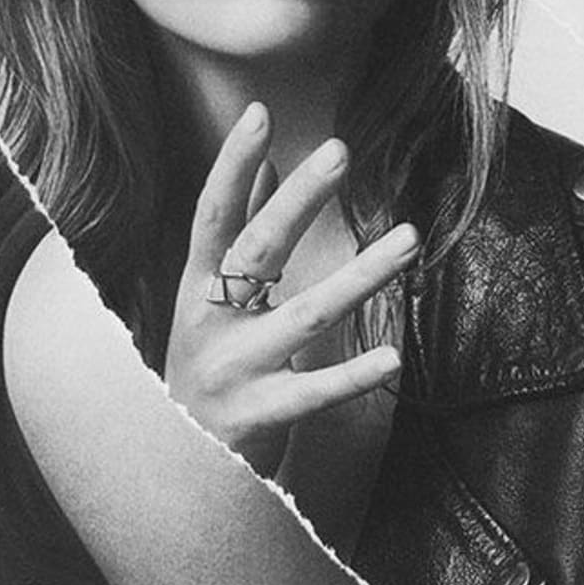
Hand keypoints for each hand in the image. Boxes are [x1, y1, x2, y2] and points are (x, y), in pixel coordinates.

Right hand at [163, 102, 419, 474]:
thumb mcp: (211, 302)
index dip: (233, 164)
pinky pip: (314, 392)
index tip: (259, 113)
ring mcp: (234, 370)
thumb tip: (272, 165)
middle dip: (297, 198)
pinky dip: (354, 375)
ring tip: (408, 239)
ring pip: (304, 316)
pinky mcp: (260, 417)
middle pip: (255, 249)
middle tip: (339, 149)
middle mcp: (209, 322)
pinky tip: (394, 357)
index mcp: (196, 288)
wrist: (175, 471)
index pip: (212, 215)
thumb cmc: (205, 369)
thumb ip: (239, 234)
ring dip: (360, 276)